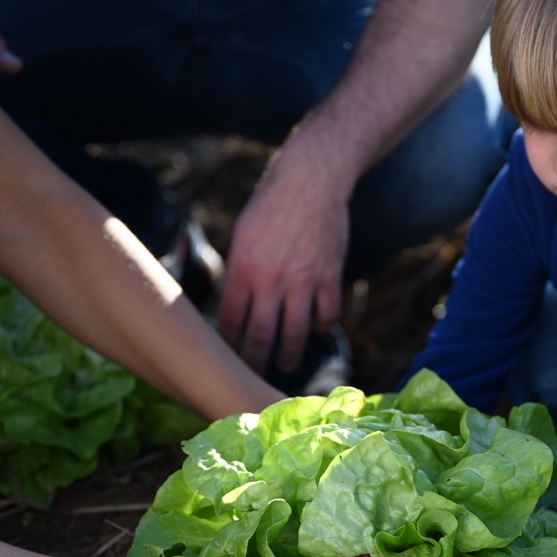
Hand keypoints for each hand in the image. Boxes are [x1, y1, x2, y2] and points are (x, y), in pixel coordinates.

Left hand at [217, 151, 348, 374]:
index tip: (226, 357)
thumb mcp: (243, 235)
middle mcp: (271, 279)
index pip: (230, 320)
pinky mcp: (330, 275)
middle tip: (252, 378)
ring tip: (284, 367)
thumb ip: (240, 272)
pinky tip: (315, 329)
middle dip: (255, 362)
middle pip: (261, 335)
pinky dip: (321, 326)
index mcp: (243, 268)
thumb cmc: (271, 204)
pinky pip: (327, 314)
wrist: (311, 178)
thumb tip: (237, 308)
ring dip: (289, 355)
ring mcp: (304, 280)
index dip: (228, 344)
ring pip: (295, 332)